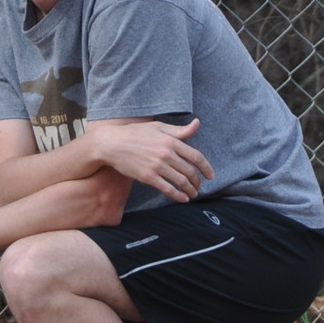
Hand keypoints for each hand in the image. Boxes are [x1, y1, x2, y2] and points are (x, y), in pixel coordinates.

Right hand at [90, 118, 213, 201]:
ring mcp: (157, 166)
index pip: (196, 156)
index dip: (206, 167)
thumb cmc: (135, 133)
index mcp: (171, 140)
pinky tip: (183, 199)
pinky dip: (178, 195)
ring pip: (181, 181)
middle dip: (198, 181)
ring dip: (190, 190)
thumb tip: (197, 124)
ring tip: (193, 194)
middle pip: (190, 171)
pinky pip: (167, 189)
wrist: (112, 144)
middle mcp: (166, 153)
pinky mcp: (148, 177)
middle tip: (200, 186)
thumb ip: (179, 130)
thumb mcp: (158, 127)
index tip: (211, 175)